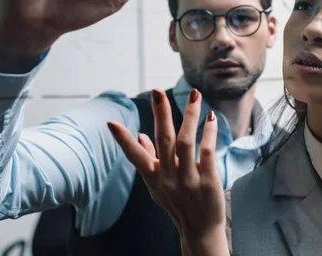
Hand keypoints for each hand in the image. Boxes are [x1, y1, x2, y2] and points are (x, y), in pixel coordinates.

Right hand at [108, 89, 228, 255]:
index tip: (110, 123)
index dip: (123, 141)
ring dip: (189, 116)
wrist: (199, 230)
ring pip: (186, 142)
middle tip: (157, 92)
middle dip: (160, 115)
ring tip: (194, 95)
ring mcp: (188, 179)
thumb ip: (149, 158)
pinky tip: (211, 117)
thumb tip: (139, 134)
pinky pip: (206, 152)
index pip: (135, 157)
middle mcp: (168, 177)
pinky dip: (208, 133)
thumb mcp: (157, 184)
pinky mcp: (207, 181)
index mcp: (154, 177)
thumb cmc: (177, 202)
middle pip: (163, 141)